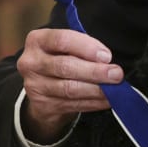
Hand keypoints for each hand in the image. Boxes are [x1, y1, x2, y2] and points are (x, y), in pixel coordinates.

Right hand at [16, 27, 123, 142]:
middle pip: (66, 66)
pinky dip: (94, 103)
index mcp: (37, 40)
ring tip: (114, 89)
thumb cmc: (60, 59)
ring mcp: (34, 86)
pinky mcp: (43, 106)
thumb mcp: (66, 47)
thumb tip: (106, 60)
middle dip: (95, 71)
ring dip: (97, 90)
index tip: (106, 56)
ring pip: (70, 89)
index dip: (86, 47)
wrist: (42, 88)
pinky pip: (73, 104)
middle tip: (116, 74)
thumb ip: (83, 48)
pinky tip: (107, 100)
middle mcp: (31, 62)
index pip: (62, 40)